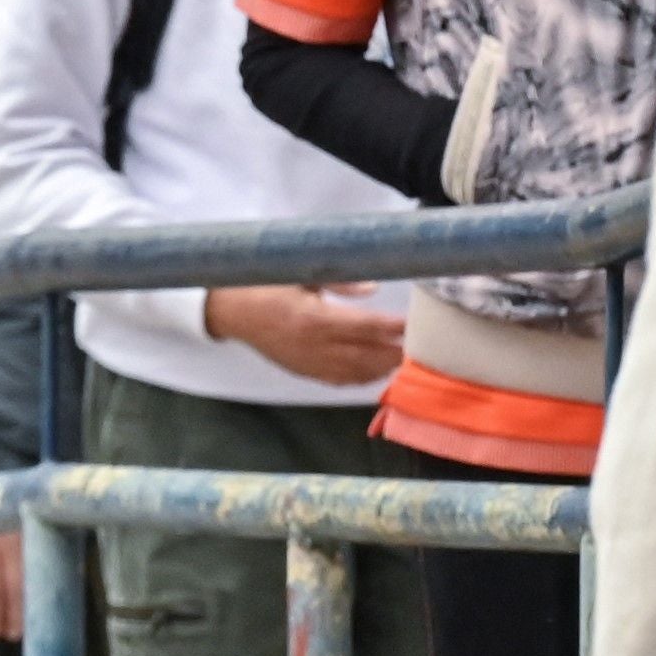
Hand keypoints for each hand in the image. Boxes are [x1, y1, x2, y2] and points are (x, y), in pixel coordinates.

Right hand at [200, 283, 407, 390]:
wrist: (232, 312)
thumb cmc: (267, 287)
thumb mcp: (303, 275)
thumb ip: (340, 282)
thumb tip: (373, 288)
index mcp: (315, 318)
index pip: (366, 326)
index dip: (394, 327)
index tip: (415, 324)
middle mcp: (314, 345)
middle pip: (367, 354)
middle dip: (396, 351)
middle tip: (423, 346)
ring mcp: (308, 362)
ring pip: (356, 371)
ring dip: (382, 367)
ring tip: (405, 360)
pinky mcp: (302, 370)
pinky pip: (338, 380)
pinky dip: (361, 378)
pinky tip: (376, 371)